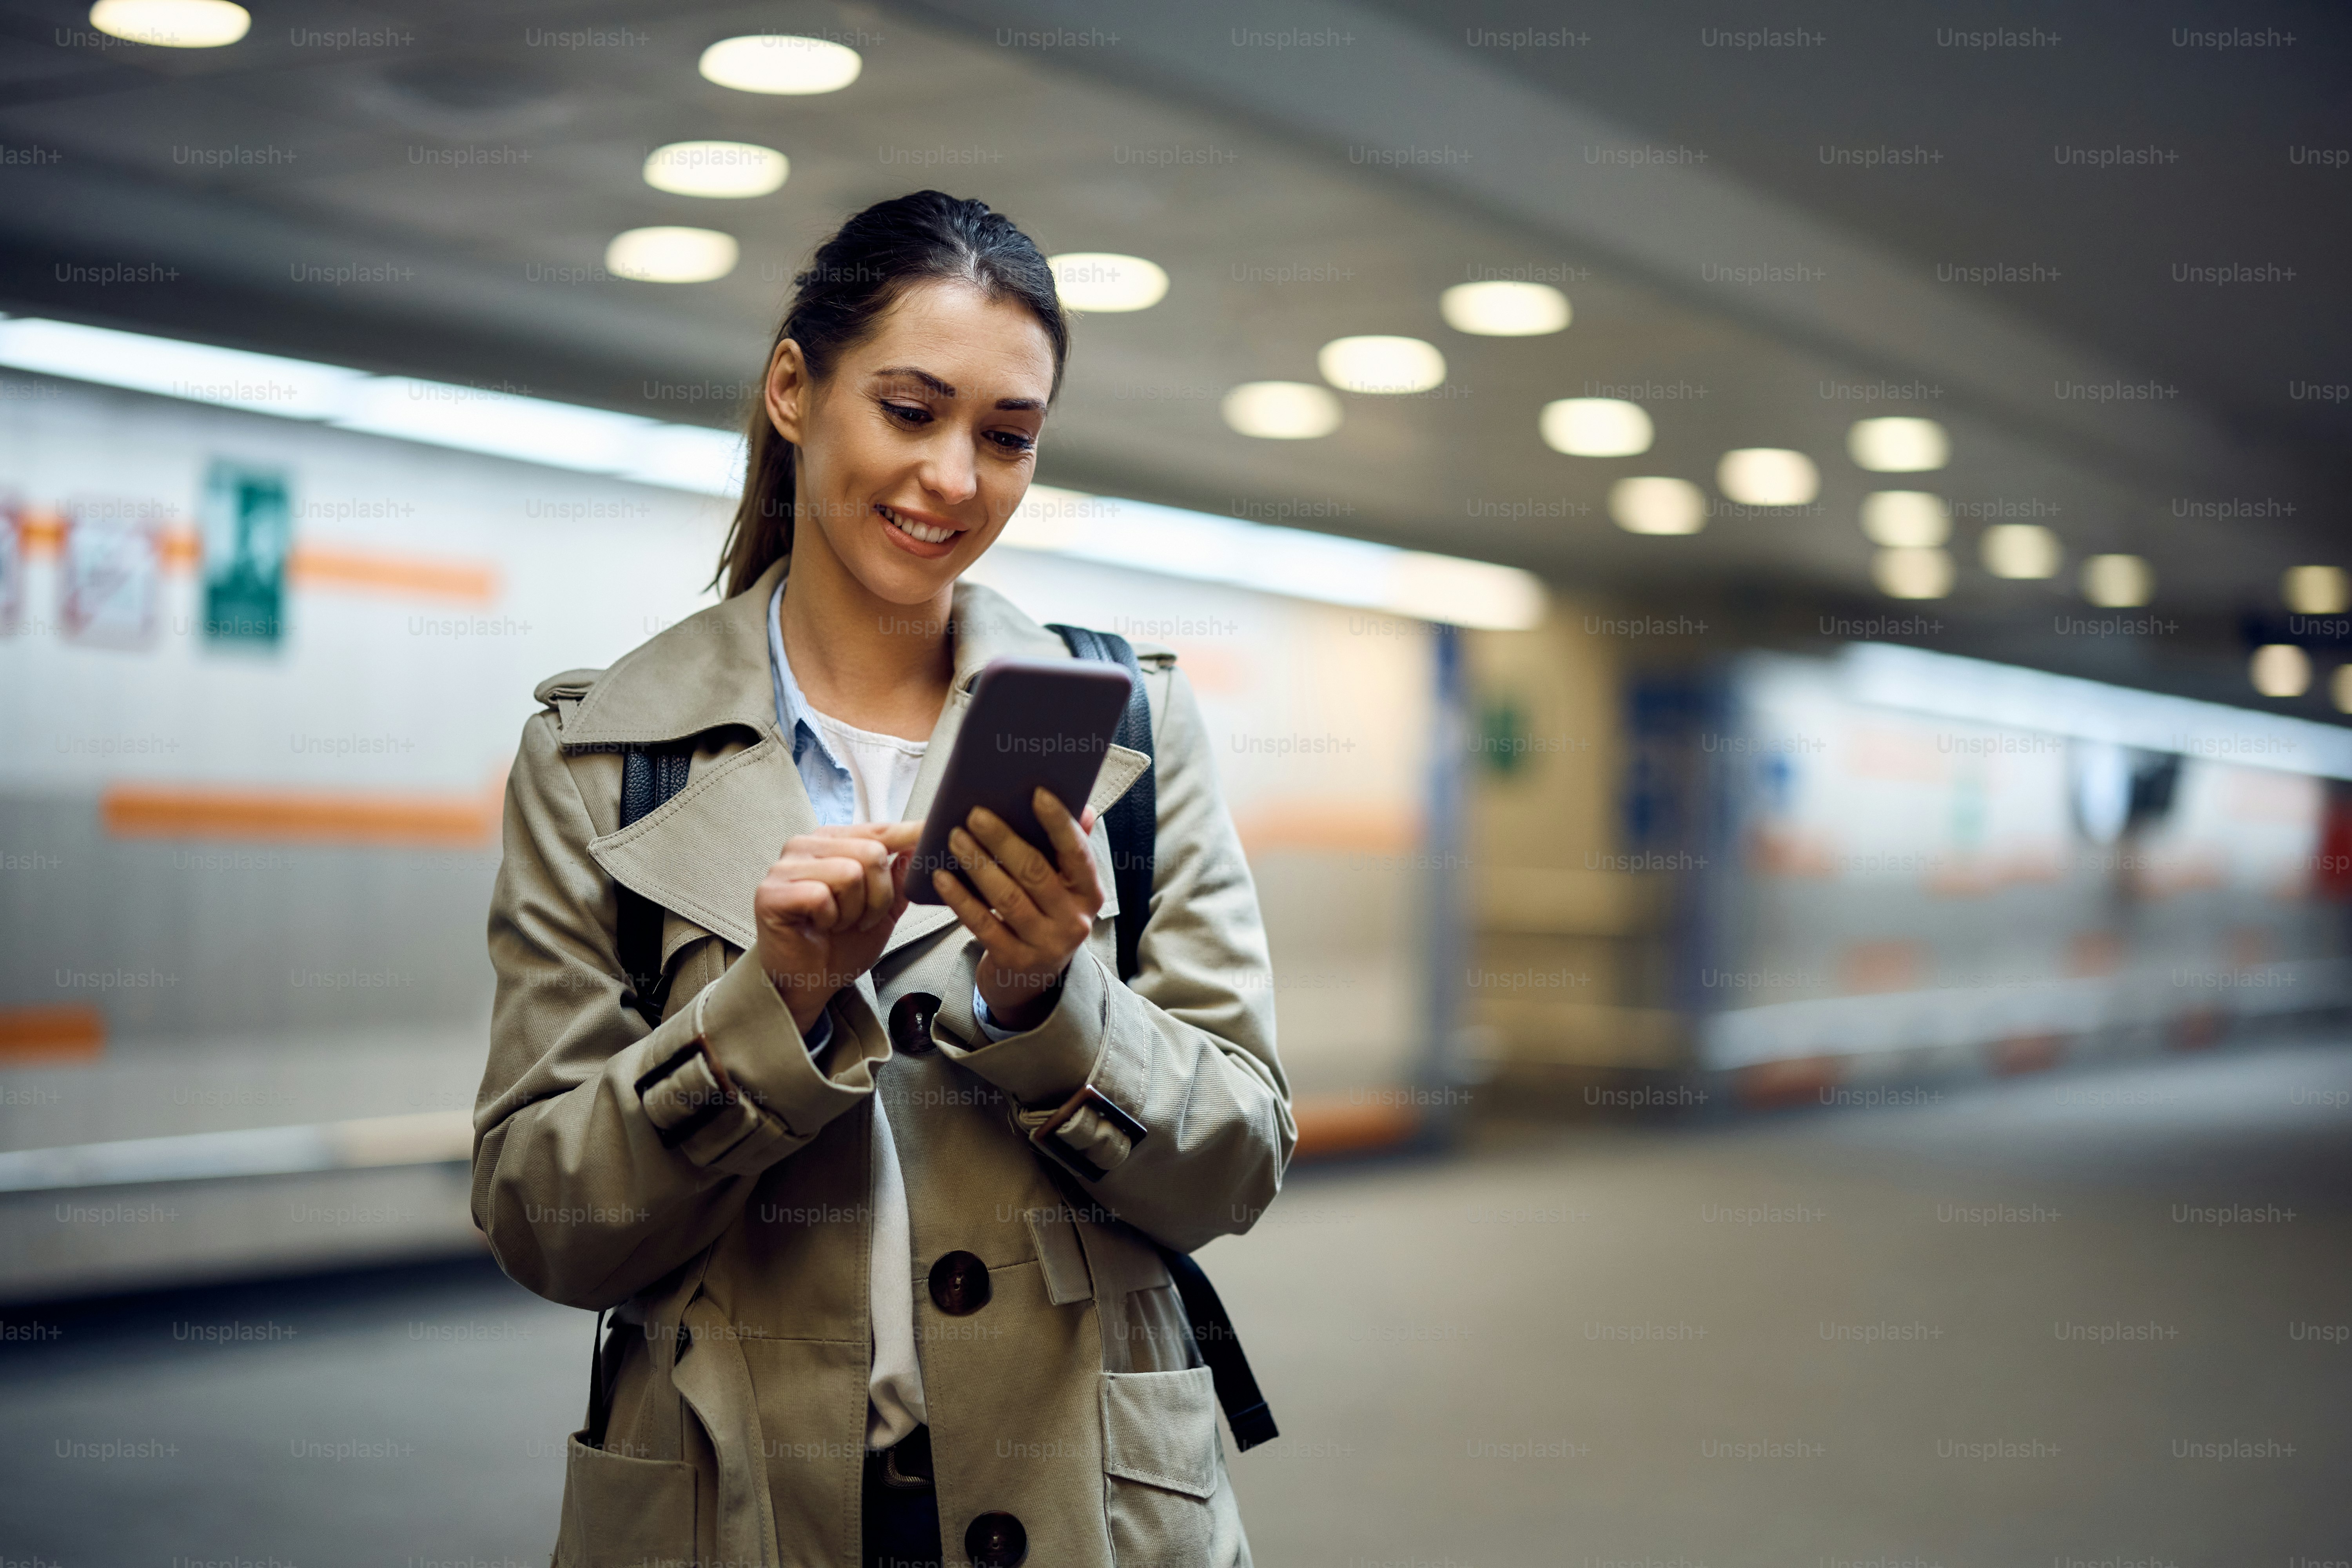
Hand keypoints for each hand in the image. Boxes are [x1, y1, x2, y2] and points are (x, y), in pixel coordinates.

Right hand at [753, 821, 921, 1035]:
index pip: (878, 830)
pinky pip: (821, 896)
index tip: (933, 832)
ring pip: (850, 872)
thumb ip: (898, 878)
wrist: (808, 984)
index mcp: (831, 842)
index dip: (909, 835)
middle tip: (861, 919)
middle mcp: (804, 846)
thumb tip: (918, 845)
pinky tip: (819, 927)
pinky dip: (830, 919)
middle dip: (878, 896)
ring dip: (854, 910)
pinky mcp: (770, 893)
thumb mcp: (882, 910)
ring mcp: (784, 867)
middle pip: (871, 852)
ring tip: (838, 923)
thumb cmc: (839, 945)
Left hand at [934, 790, 1102, 1032]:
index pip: (1077, 853)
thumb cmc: (1046, 915)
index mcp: (1089, 893)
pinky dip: (961, 899)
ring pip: (1007, 898)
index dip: (1059, 823)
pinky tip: (941, 877)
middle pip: (1036, 872)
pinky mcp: (1015, 962)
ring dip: (978, 864)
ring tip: (955, 838)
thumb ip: (1071, 848)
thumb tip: (1084, 807)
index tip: (1037, 793)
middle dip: (1003, 839)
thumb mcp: (1065, 886)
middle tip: (975, 813)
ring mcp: (1045, 944)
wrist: (1034, 980)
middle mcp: (1074, 920)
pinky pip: (983, 925)